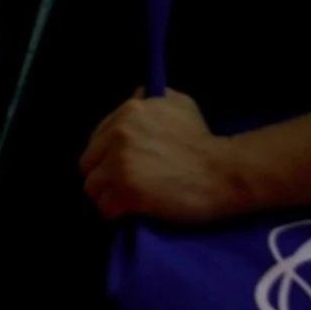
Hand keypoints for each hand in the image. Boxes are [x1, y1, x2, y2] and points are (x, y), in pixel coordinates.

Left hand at [78, 89, 244, 222]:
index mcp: (128, 112)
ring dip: (106, 195)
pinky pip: (105, 207)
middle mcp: (119, 135)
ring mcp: (121, 165)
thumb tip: (136, 96)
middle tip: (120, 185)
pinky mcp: (128, 193)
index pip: (96, 138)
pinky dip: (115, 213)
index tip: (118, 166)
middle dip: (102, 175)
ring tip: (124, 200)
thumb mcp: (179, 104)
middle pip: (88, 163)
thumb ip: (152, 98)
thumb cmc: (203, 139)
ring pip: (92, 187)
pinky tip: (130, 212)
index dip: (105, 155)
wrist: (222, 172)